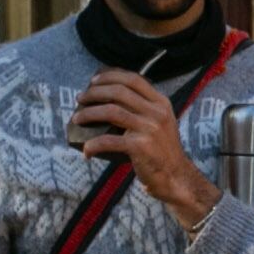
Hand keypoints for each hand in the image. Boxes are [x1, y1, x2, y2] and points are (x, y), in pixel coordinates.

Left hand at [69, 70, 218, 228]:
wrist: (176, 176)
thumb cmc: (162, 150)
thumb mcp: (161, 122)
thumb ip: (145, 109)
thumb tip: (111, 98)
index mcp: (161, 103)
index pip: (133, 80)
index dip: (110, 76)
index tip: (93, 81)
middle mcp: (157, 113)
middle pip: (119, 92)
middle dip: (94, 92)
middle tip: (80, 98)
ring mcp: (150, 129)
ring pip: (111, 112)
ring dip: (89, 113)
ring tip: (77, 119)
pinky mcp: (141, 147)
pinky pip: (109, 141)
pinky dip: (93, 145)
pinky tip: (86, 150)